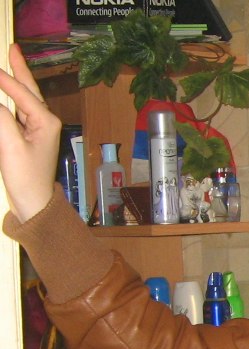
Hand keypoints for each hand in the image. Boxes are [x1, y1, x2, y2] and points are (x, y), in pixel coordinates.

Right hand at [0, 44, 61, 221]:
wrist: (33, 201)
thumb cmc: (25, 175)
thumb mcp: (9, 143)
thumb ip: (0, 116)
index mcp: (45, 120)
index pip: (20, 92)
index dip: (3, 77)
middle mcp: (44, 121)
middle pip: (28, 89)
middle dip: (18, 69)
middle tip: (12, 48)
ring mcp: (37, 128)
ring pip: (23, 97)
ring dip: (14, 80)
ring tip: (9, 60)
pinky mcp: (27, 136)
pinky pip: (17, 110)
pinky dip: (10, 97)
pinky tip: (6, 88)